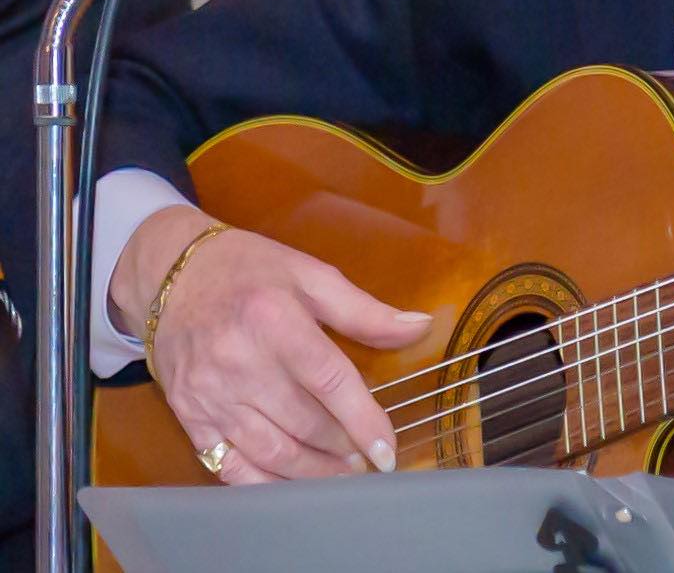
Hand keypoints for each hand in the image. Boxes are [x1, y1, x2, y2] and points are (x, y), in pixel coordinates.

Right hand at [109, 204, 431, 483]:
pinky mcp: (189, 417)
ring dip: (312, 473)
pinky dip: (264, 484)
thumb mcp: (311, 275)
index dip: (362, 419)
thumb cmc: (249, 270)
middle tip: (371, 460)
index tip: (387, 448)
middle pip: (302, 422)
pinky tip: (293, 485)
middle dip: (343, 449)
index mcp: (274, 320)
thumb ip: (365, 310)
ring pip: (269, 452)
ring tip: (344, 475)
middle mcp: (238, 362)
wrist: (171, 276)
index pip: (328, 380)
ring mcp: (209, 395)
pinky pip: (229, 465)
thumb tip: (420, 327)